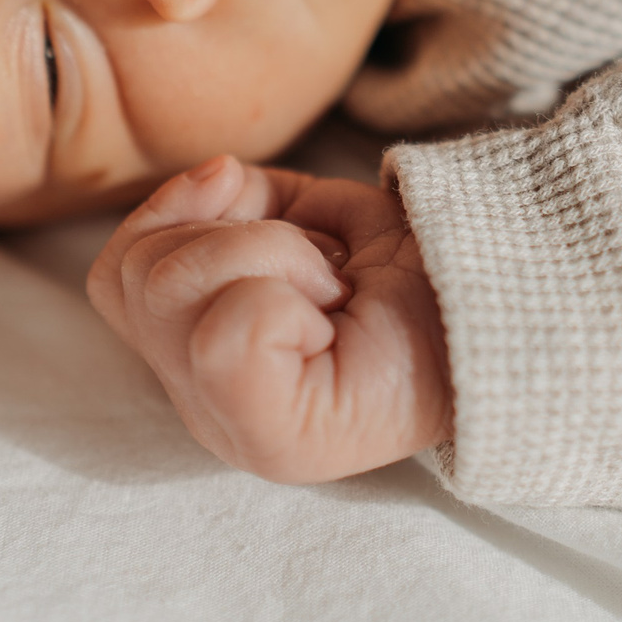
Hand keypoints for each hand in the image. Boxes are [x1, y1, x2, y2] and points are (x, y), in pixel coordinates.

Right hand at [88, 156, 451, 483]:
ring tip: (335, 287)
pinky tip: (338, 314)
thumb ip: (234, 201)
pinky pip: (227, 327)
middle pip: (141, 272)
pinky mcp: (272, 443)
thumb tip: (211, 178)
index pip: (115, 276)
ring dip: (272, 251)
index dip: (180, 216)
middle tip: (324, 270)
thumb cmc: (415, 273)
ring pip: (174, 284)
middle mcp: (204, 406)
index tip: (276, 222)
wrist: (505, 311)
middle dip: (244, 232)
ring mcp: (232, 430)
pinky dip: (287, 289)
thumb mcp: (306, 216)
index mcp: (203, 356)